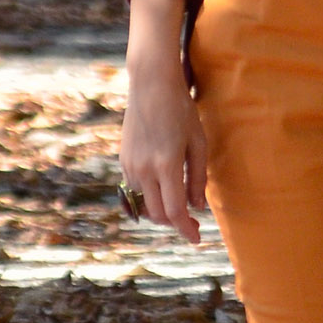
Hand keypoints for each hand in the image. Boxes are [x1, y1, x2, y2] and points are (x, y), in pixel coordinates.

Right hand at [120, 0, 207, 244]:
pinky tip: (163, 189)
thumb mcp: (198, 142)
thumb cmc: (181, 110)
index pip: (175, 211)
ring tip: (179, 206)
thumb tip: (197, 207)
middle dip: (175, 223)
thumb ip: (198, 177)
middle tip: (192, 222)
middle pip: (158, 214)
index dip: (186, 229)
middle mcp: (145, 169)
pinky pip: (136, 190)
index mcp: (167, 165)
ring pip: (145, 204)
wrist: (151, 84)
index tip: (197, 238)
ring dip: (161, 211)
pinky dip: (150, 197)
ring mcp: (130, 165)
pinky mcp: (123, 160)